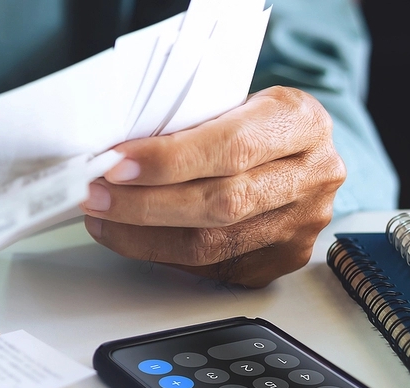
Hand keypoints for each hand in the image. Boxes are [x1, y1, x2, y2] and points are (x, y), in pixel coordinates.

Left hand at [80, 86, 345, 286]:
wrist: (296, 147)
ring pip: (214, 244)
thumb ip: (188, 124)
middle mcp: (314, 174)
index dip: (169, 161)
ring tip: (102, 218)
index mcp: (301, 121)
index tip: (116, 164)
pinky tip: (131, 236)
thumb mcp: (233, 99)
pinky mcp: (283, 258)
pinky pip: (213, 266)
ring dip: (144, 235)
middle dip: (146, 204)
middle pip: (222, 202)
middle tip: (95, 195)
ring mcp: (302, 223)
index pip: (232, 147)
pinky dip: (162, 253)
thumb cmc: (250, 119)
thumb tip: (114, 155)